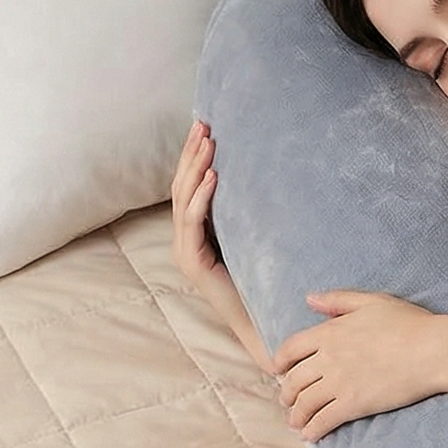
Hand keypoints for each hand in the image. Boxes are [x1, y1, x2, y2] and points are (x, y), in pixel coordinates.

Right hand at [171, 118, 268, 370]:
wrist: (266, 325)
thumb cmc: (266, 285)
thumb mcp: (255, 242)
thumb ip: (248, 217)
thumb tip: (266, 180)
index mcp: (195, 235)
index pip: (188, 187)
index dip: (194, 157)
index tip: (206, 127)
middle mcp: (185, 241)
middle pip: (181, 187)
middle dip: (191, 153)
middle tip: (203, 122)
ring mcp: (186, 252)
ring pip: (183, 200)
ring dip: (195, 168)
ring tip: (207, 142)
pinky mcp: (194, 264)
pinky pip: (194, 223)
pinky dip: (202, 198)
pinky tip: (213, 177)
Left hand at [273, 291, 447, 441]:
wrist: (434, 350)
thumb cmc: (410, 324)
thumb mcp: (372, 302)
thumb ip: (338, 300)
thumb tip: (310, 299)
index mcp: (330, 332)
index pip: (291, 348)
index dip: (280, 361)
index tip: (278, 370)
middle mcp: (328, 358)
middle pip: (294, 379)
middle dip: (286, 393)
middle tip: (287, 401)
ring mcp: (340, 383)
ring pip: (305, 403)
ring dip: (296, 415)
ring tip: (296, 423)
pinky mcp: (354, 404)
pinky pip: (324, 420)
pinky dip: (313, 429)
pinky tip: (310, 436)